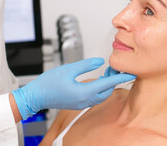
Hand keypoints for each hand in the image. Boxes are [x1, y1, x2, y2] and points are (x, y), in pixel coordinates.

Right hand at [12, 58, 136, 119]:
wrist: (36, 96)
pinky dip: (100, 89)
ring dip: (106, 85)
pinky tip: (98, 80)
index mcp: (84, 92)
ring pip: (102, 95)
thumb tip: (101, 62)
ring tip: (107, 72)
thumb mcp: (69, 69)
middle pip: (107, 91)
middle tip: (114, 67)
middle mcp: (85, 100)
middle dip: (113, 80)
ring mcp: (82, 104)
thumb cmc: (48, 83)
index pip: (108, 84)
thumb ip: (87, 65)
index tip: (130, 73)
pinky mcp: (79, 104)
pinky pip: (95, 97)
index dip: (120, 77)